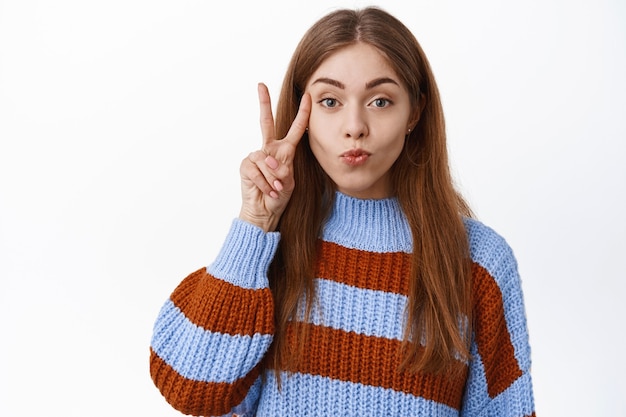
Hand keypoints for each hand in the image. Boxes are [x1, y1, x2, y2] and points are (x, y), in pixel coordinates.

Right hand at [238, 83, 310, 231]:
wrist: (265, 211)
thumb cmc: (279, 196)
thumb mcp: (289, 182)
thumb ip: (283, 168)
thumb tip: (269, 159)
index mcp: (285, 151)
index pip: (295, 129)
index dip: (302, 113)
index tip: (306, 96)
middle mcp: (269, 149)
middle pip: (266, 121)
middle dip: (263, 103)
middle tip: (261, 85)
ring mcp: (256, 156)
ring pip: (266, 159)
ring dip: (273, 177)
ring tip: (275, 189)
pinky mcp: (246, 165)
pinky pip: (256, 169)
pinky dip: (264, 182)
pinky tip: (267, 190)